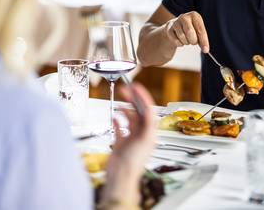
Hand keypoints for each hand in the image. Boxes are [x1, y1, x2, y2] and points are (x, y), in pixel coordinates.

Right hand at [102, 83, 155, 205]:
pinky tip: (114, 117)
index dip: (142, 97)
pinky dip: (117, 121)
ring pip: (130, 119)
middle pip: (138, 112)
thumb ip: (147, 124)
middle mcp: (141, 134)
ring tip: (120, 102)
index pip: (147, 110)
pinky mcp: (121, 144)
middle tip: (126, 90)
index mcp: (149, 133)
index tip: (136, 87)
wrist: (121, 177)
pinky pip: (120, 129)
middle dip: (133, 100)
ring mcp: (131, 138)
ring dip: (125, 109)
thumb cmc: (133, 163)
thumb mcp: (144, 140)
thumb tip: (148, 110)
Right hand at [164, 11, 209, 52]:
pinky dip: (179, 44)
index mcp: (194, 15)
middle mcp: (184, 16)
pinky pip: (175, 40)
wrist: (175, 29)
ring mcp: (175, 22)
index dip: (203, 40)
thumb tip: (205, 49)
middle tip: (193, 42)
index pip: (200, 29)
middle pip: (189, 32)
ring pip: (182, 37)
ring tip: (187, 39)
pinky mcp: (168, 29)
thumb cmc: (190, 30)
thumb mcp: (198, 32)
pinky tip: (180, 40)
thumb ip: (202, 40)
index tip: (206, 50)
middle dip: (193, 40)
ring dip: (186, 42)